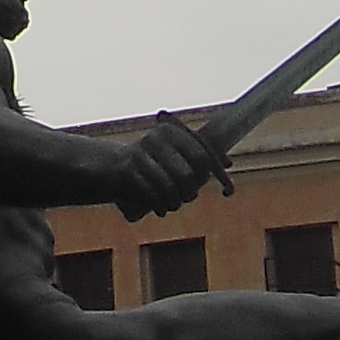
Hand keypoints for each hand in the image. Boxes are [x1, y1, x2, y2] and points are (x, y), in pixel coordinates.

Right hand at [107, 112, 222, 218]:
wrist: (111, 167)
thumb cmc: (152, 163)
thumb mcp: (174, 155)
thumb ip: (199, 157)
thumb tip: (228, 163)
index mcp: (171, 131)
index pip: (201, 156)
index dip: (206, 176)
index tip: (200, 184)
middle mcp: (155, 139)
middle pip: (187, 175)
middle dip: (189, 193)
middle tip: (186, 197)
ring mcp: (139, 154)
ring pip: (170, 189)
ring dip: (174, 202)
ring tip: (172, 204)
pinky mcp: (127, 171)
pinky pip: (153, 196)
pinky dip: (160, 206)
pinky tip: (160, 208)